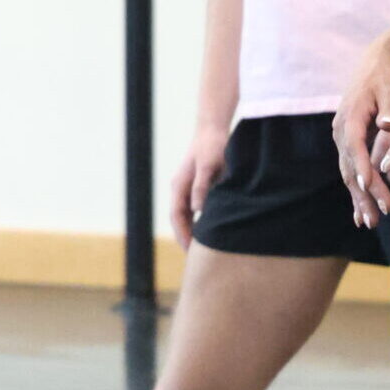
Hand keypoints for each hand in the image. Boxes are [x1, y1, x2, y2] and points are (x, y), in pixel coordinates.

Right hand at [168, 128, 227, 250]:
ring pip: (185, 215)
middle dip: (185, 237)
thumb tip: (196, 209)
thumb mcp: (209, 166)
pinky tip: (209, 229)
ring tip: (203, 249)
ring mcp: (186, 186)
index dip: (183, 235)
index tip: (191, 252)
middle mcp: (179, 188)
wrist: (212, 130)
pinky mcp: (195, 185)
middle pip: (179, 219)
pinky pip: (193, 208)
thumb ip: (202, 186)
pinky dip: (198, 221)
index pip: (177, 217)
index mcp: (179, 186)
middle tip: (197, 259)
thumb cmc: (212, 146)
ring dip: (191, 230)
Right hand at [334, 41, 389, 227]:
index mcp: (350, 117)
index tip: (369, 186)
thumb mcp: (389, 89)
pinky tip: (360, 215)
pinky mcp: (348, 146)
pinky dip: (356, 194)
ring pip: (348, 174)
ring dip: (360, 199)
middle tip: (378, 216)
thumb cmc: (384, 80)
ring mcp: (342, 140)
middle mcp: (341, 131)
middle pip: (349, 167)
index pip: (354, 146)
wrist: (372, 70)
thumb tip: (388, 124)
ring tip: (371, 222)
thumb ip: (389, 108)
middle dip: (363, 193)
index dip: (360, 166)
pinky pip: (350, 173)